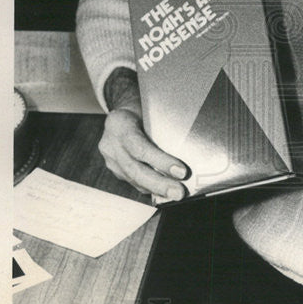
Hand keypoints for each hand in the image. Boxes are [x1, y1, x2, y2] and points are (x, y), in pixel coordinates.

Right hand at [99, 67, 188, 202]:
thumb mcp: (151, 110)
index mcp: (118, 124)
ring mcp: (110, 159)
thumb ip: (162, 126)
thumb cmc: (143, 108)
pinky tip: (165, 193)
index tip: (182, 171)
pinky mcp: (115, 169)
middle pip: (135, 169)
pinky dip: (151, 188)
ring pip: (134, 179)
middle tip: (179, 192)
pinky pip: (133, 182)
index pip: (139, 146)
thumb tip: (191, 147)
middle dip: (159, 183)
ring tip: (176, 195)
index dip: (161, 161)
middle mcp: (110, 143)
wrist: (123, 112)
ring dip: (157, 189)